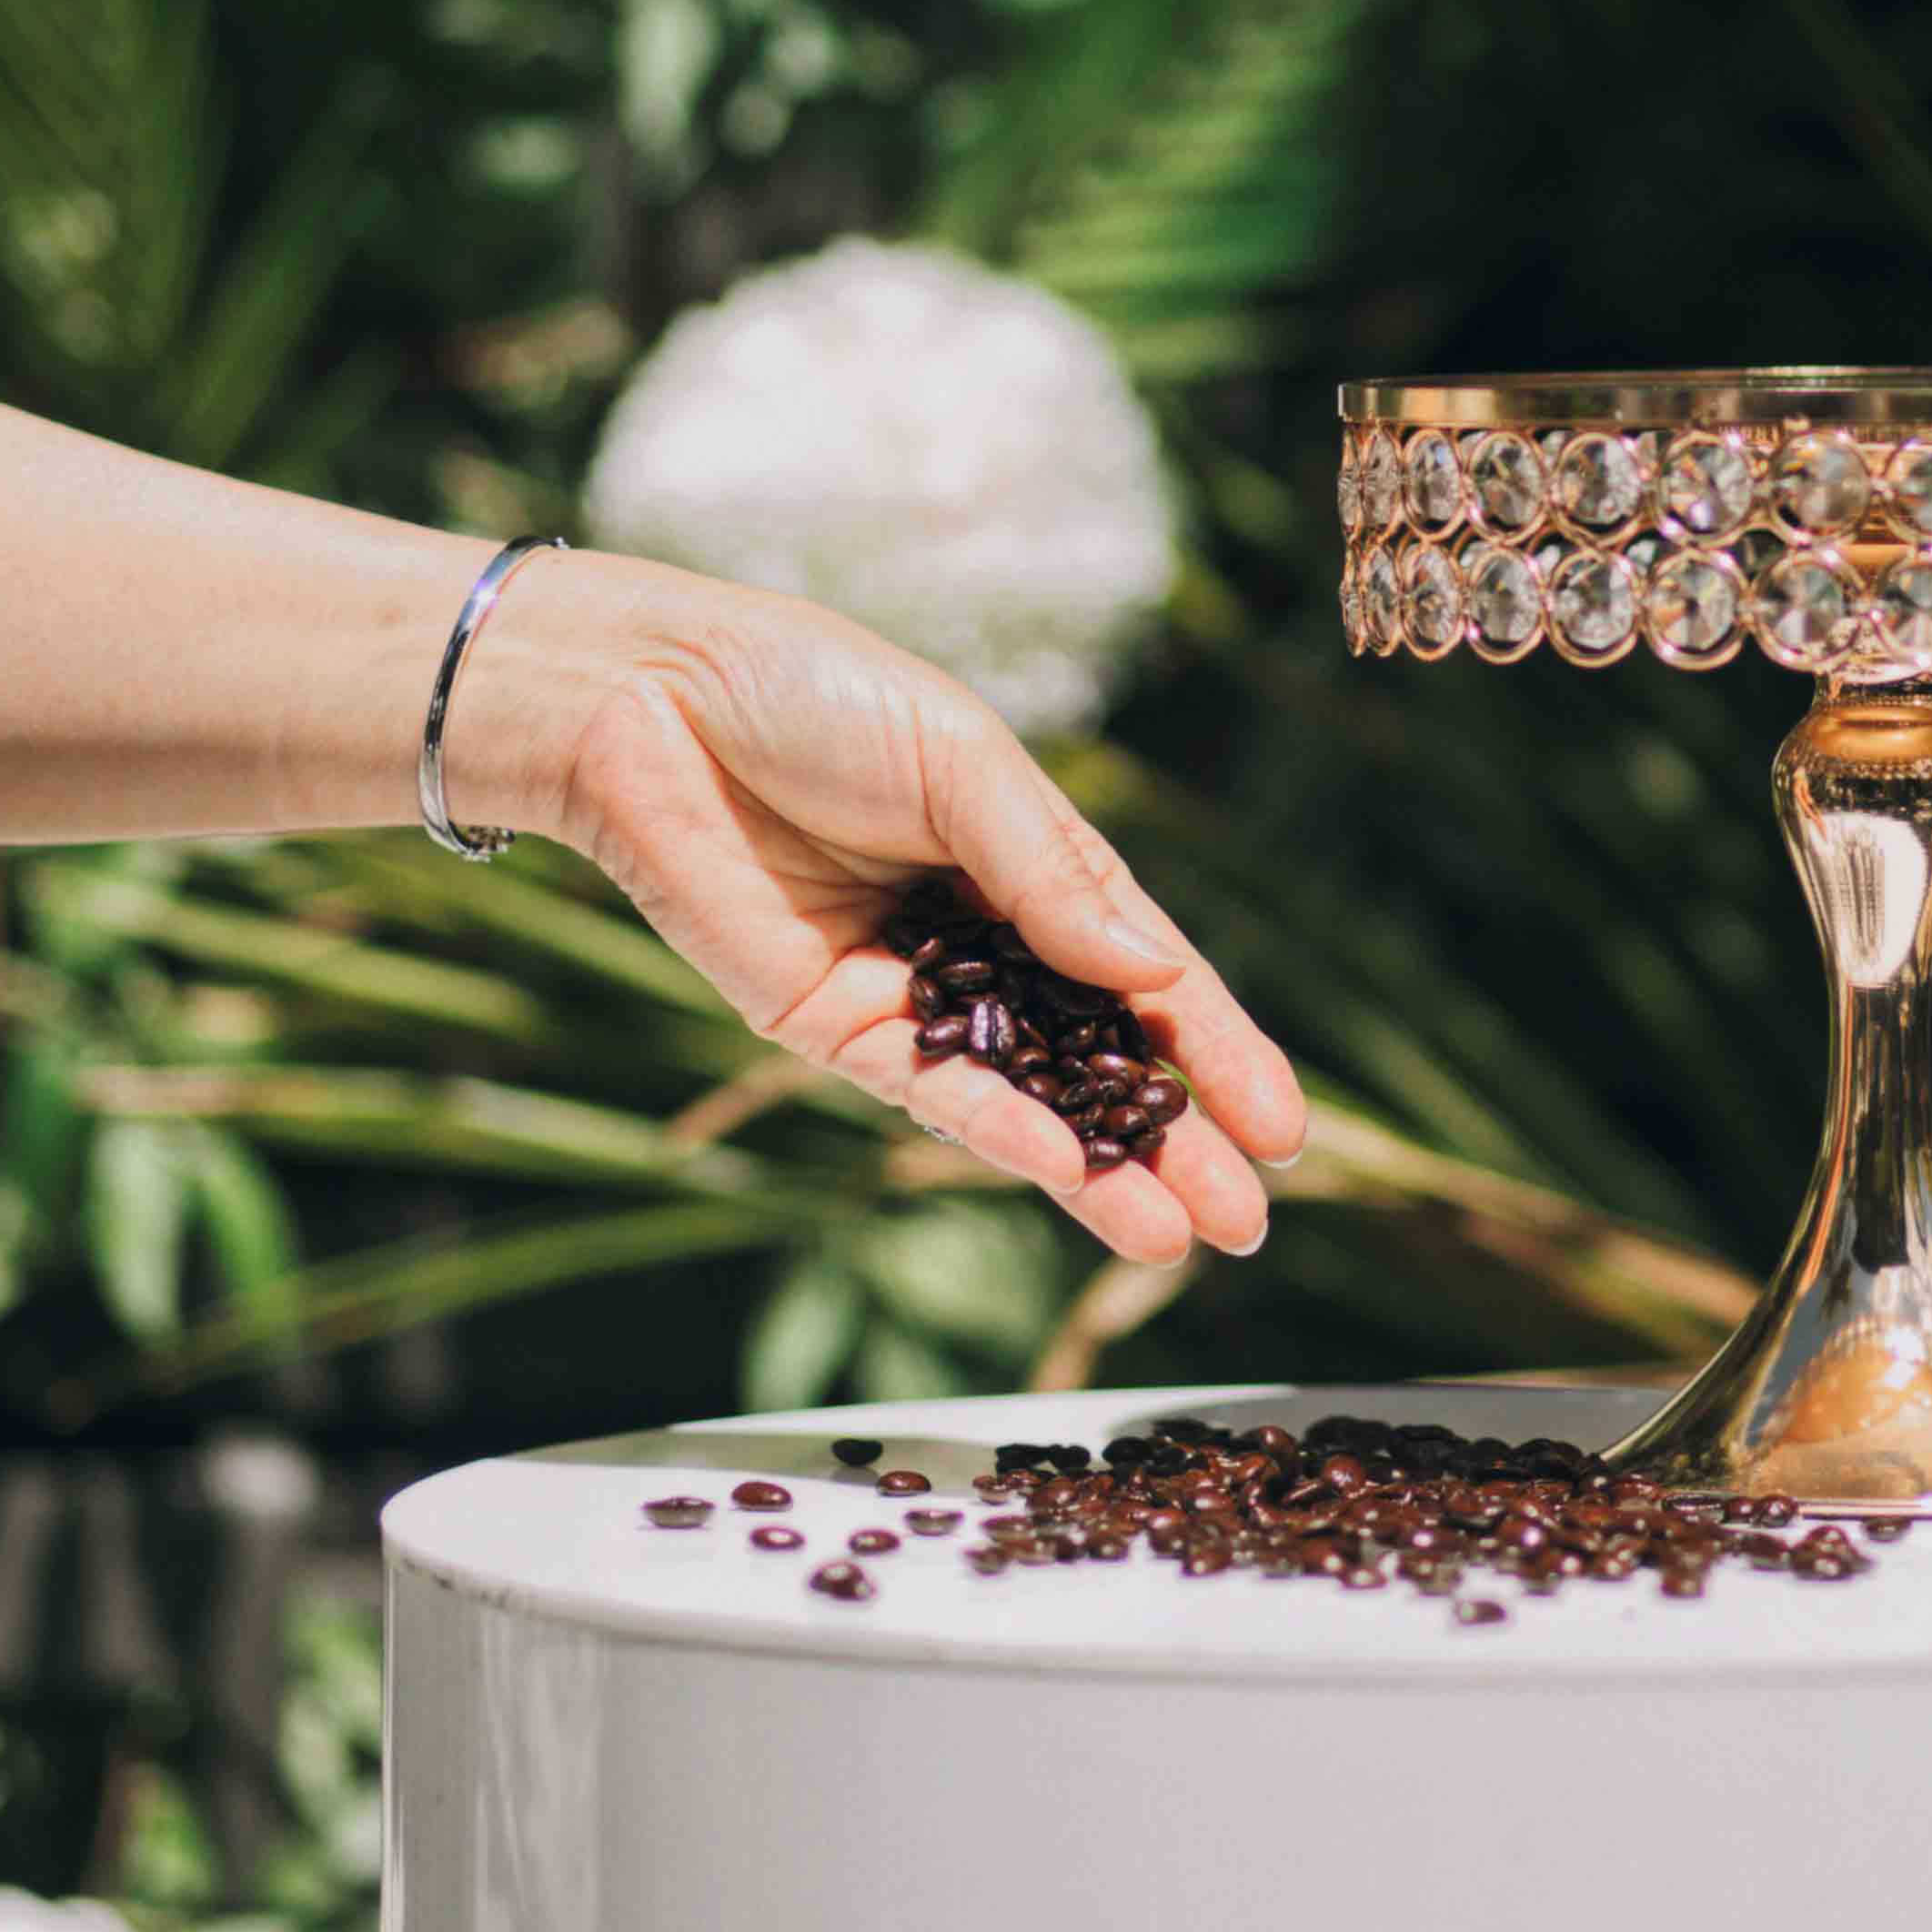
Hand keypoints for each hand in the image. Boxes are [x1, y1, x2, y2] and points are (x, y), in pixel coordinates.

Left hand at [476, 555, 1306, 1262]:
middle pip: (1104, 1061)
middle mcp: (988, 943)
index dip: (1219, 1053)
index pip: (1152, 979)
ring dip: (1103, 1170)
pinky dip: (1001, 1134)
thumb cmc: (812, 696)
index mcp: (1036, 866)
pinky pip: (934, 1095)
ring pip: (1031, 1100)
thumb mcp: (961, 761)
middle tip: (1248, 1221)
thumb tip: (1153, 973)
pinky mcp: (835, 1029)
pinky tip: (1069, 1174)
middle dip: (1177, 1141)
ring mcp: (916, 996)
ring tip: (1181, 1235)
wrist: (646, 703)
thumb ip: (1052, 871)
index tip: (1285, 1129)